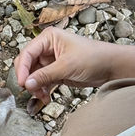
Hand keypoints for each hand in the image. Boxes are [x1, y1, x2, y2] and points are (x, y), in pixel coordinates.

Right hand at [14, 28, 134, 103]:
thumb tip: (27, 83)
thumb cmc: (94, 57)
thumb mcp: (67, 66)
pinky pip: (42, 81)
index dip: (22, 69)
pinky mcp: (56, 72)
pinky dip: (42, 90)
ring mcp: (51, 60)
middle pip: (28, 65)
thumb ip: (45, 75)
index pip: (27, 53)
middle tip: (32, 91)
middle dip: (29, 79)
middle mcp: (48, 47)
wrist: (112, 67)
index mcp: (48, 38)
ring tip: (42, 96)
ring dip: (36, 87)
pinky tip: (46, 97)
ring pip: (34, 75)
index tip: (22, 83)